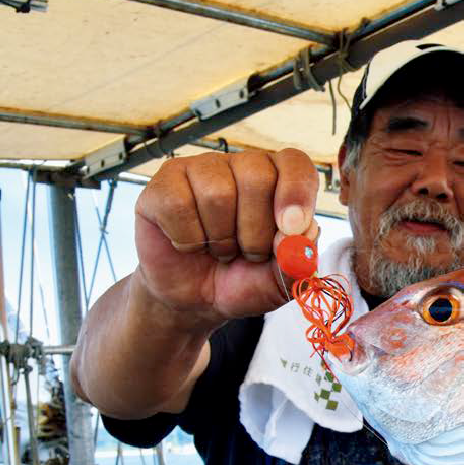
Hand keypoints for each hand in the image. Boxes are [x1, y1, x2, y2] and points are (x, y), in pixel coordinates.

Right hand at [133, 149, 319, 325]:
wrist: (196, 301)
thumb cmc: (243, 280)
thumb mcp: (280, 281)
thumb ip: (299, 259)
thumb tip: (300, 233)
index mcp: (278, 180)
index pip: (295, 163)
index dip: (296, 192)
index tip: (292, 229)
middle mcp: (240, 166)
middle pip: (257, 177)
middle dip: (256, 231)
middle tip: (248, 253)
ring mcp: (200, 170)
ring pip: (217, 193)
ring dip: (221, 239)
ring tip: (220, 250)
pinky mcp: (162, 184)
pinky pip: (178, 205)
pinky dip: (187, 238)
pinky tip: (189, 244)